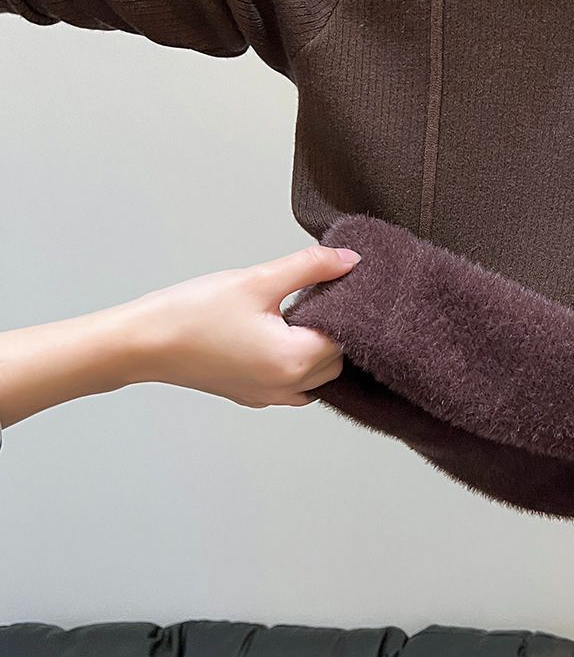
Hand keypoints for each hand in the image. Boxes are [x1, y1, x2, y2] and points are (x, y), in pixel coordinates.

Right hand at [0, 244, 359, 429]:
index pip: (347, 339)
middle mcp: (285, 388)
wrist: (140, 342)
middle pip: (336, 362)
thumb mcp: (257, 280)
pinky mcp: (248, 394)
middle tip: (315, 297)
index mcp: (294, 361)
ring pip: (315, 378)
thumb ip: (310, 268)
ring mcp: (266, 396)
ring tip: (297, 315)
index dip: (347, 311)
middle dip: (333, 331)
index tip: (337, 286)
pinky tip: (278, 335)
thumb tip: (350, 260)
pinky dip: (294, 364)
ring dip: (315, 350)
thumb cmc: (192, 313)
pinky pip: (290, 386)